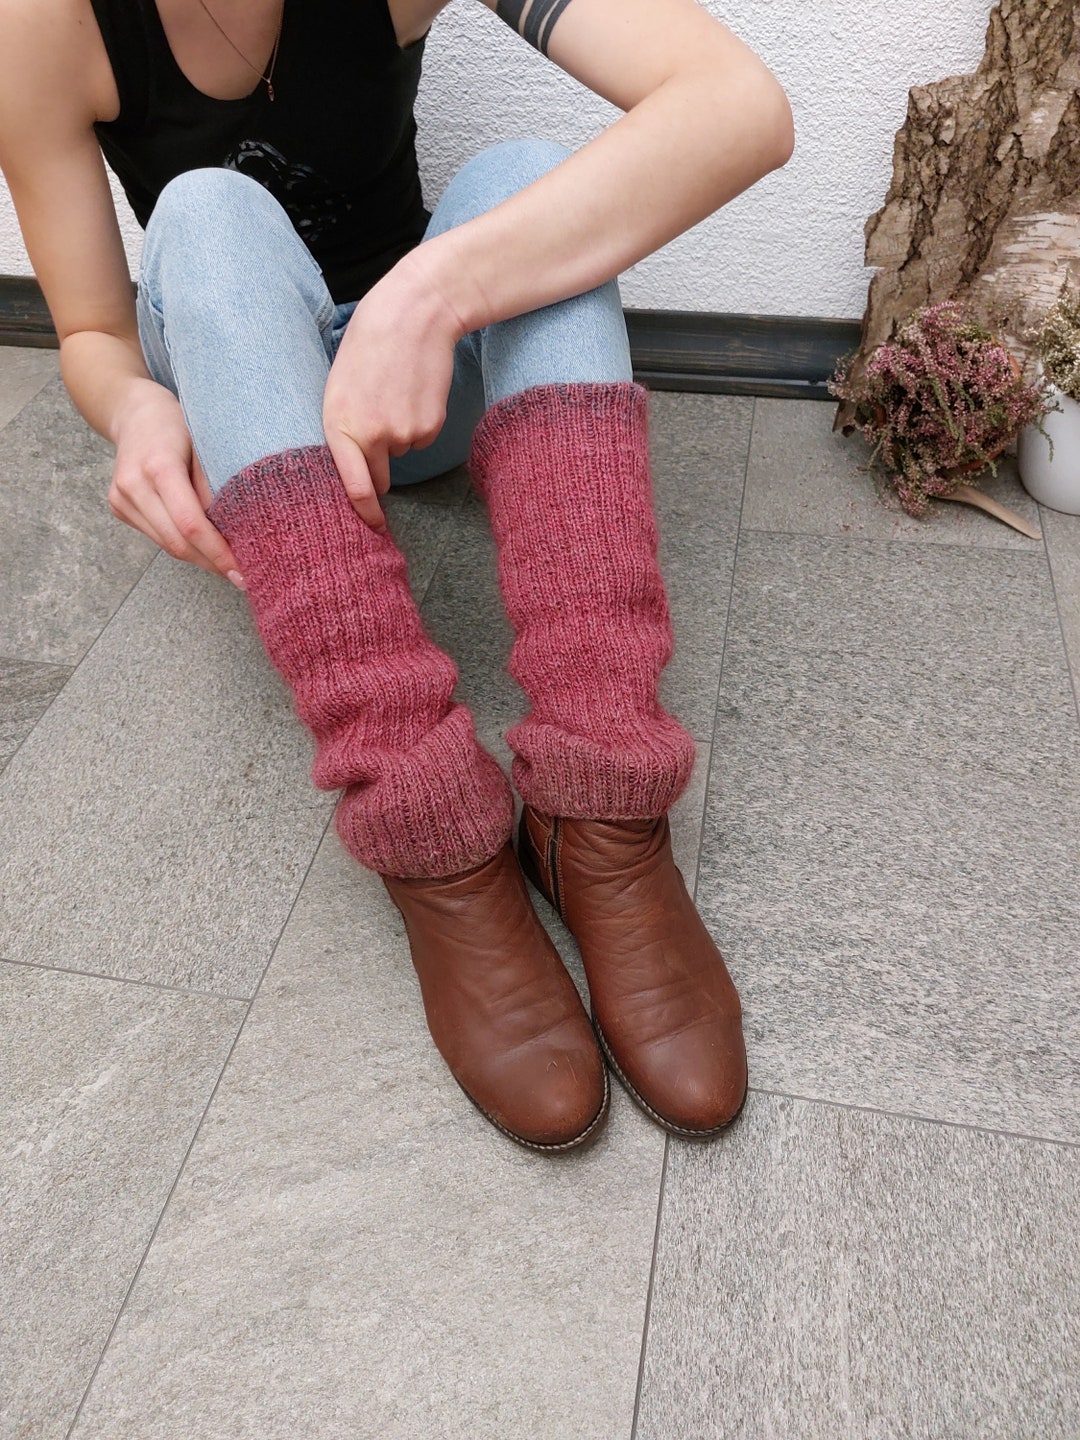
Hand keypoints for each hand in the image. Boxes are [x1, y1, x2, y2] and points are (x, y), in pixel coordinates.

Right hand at [107, 380, 243, 585]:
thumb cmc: (179, 424)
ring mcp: (121, 498)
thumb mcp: (206, 445)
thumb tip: (236, 532)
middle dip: (212, 563)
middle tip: (244, 577)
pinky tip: (205, 549)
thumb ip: (216, 486)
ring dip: (200, 559)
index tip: (242, 572)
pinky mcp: (118, 507)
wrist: (135, 412)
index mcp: (158, 466)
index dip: (218, 553)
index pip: (191, 524)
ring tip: (228, 566)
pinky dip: (183, 546)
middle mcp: (133, 485)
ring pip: (166, 545)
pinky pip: (157, 537)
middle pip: (177, 542)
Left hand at [323, 254, 463, 529]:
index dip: (364, 514)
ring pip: (399, 452)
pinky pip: (420, 438)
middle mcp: (373, 437)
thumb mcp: (337, 386)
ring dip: (396, 433)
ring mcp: (405, 434)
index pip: (354, 488)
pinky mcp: (431, 427)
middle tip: (378, 429)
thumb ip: (341, 428)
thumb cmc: (368, 345)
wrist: (414, 314)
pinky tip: (413, 392)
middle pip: (377, 478)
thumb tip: (351, 467)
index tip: (370, 528)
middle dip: (376, 470)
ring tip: (392, 391)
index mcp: (340, 426)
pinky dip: (417, 422)